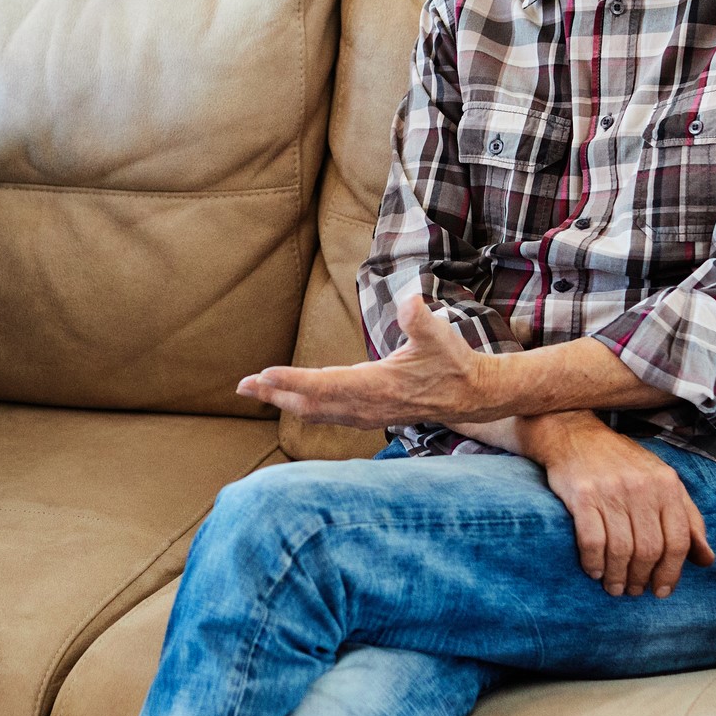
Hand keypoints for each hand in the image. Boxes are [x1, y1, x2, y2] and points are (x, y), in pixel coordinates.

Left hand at [236, 294, 497, 426]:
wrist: (474, 397)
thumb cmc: (454, 363)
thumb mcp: (439, 335)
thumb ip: (421, 319)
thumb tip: (411, 300)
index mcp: (378, 385)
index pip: (326, 384)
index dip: (293, 380)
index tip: (265, 374)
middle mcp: (367, 405)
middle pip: (311, 402)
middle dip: (275, 394)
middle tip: (242, 386)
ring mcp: (367, 413)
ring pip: (316, 411)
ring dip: (284, 401)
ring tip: (256, 390)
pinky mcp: (370, 414)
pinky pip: (328, 414)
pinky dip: (304, 407)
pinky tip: (291, 402)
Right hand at [526, 412, 715, 598]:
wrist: (573, 434)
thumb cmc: (621, 463)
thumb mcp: (663, 483)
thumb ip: (688, 520)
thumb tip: (707, 560)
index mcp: (667, 485)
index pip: (678, 540)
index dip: (672, 572)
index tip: (662, 591)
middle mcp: (641, 487)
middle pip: (649, 549)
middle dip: (642, 577)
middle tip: (634, 590)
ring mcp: (610, 490)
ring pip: (621, 549)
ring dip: (618, 576)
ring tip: (614, 587)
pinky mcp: (582, 495)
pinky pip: (591, 540)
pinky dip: (594, 562)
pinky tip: (594, 570)